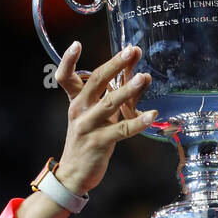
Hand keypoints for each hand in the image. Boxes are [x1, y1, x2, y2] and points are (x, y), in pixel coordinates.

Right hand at [54, 42, 155, 195]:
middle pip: (95, 81)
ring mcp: (88, 126)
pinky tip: (152, 115)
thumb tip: (141, 76)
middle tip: (131, 51)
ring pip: (109, 103)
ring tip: (144, 77)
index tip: (77, 44)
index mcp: (76, 101)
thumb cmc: (88, 140)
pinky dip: (138, 123)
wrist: (74, 174)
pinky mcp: (99, 143)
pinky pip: (122, 130)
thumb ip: (114, 96)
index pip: (65, 77)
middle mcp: (79, 110)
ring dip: (128, 89)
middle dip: (114, 64)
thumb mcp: (96, 116)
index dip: (67, 60)